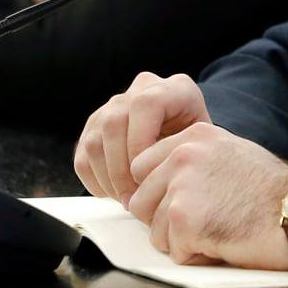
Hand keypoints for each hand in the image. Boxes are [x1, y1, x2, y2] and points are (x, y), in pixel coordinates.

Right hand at [75, 71, 211, 203]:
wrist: (189, 141)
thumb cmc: (198, 147)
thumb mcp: (204, 146)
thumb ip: (185, 154)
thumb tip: (162, 178)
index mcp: (174, 89)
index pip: (144, 106)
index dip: (140, 143)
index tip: (146, 175)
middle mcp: (143, 89)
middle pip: (114, 123)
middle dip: (122, 170)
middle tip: (135, 198)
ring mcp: (116, 104)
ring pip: (95, 140)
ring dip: (108, 178)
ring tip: (127, 198)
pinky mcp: (97, 124)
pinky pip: (84, 153)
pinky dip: (94, 179)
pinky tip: (114, 191)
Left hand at [126, 121, 287, 268]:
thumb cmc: (274, 192)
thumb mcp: (231, 153)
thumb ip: (196, 158)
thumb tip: (164, 179)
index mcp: (193, 136)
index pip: (142, 167)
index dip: (158, 193)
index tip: (180, 204)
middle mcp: (182, 155)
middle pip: (141, 201)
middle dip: (165, 220)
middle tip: (202, 223)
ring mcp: (181, 186)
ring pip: (154, 230)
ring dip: (182, 241)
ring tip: (218, 230)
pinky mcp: (184, 219)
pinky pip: (174, 250)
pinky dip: (196, 256)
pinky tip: (223, 242)